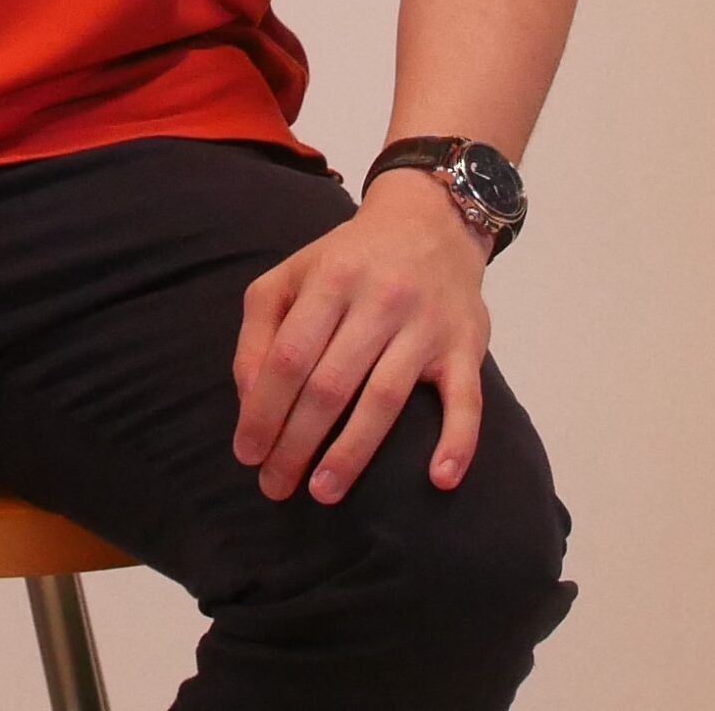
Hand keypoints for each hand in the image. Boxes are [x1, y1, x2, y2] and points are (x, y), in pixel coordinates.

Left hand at [229, 168, 491, 507]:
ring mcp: (425, 325)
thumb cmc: (349, 260)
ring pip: (385, 397)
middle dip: (297, 442)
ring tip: (323, 491)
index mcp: (330, 280)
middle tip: (276, 486)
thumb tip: (248, 399)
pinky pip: (467, 400)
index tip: (247, 454)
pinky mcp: (467, 347)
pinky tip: (438, 480)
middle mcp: (378, 300)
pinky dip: (457, 442)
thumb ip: (261, 330)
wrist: (430, 222)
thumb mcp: (293, 275)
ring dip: (353, 452)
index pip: (289, 356)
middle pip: (330, 383)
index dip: (264, 409)